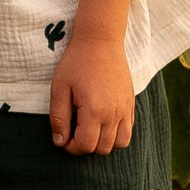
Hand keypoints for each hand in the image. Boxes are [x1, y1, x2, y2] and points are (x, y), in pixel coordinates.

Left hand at [49, 27, 136, 154]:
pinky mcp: (131, 103)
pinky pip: (128, 130)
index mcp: (94, 110)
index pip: (86, 145)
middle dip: (86, 146)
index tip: (64, 137)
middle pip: (102, 148)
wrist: (100, 40)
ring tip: (90, 128)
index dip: (71, 147)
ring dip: (104, 142)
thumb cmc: (76, 62)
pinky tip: (102, 120)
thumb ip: (59, 118)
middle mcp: (114, 113)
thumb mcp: (59, 88)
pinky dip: (116, 133)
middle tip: (74, 131)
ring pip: (119, 144)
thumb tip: (60, 142)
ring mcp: (125, 109)